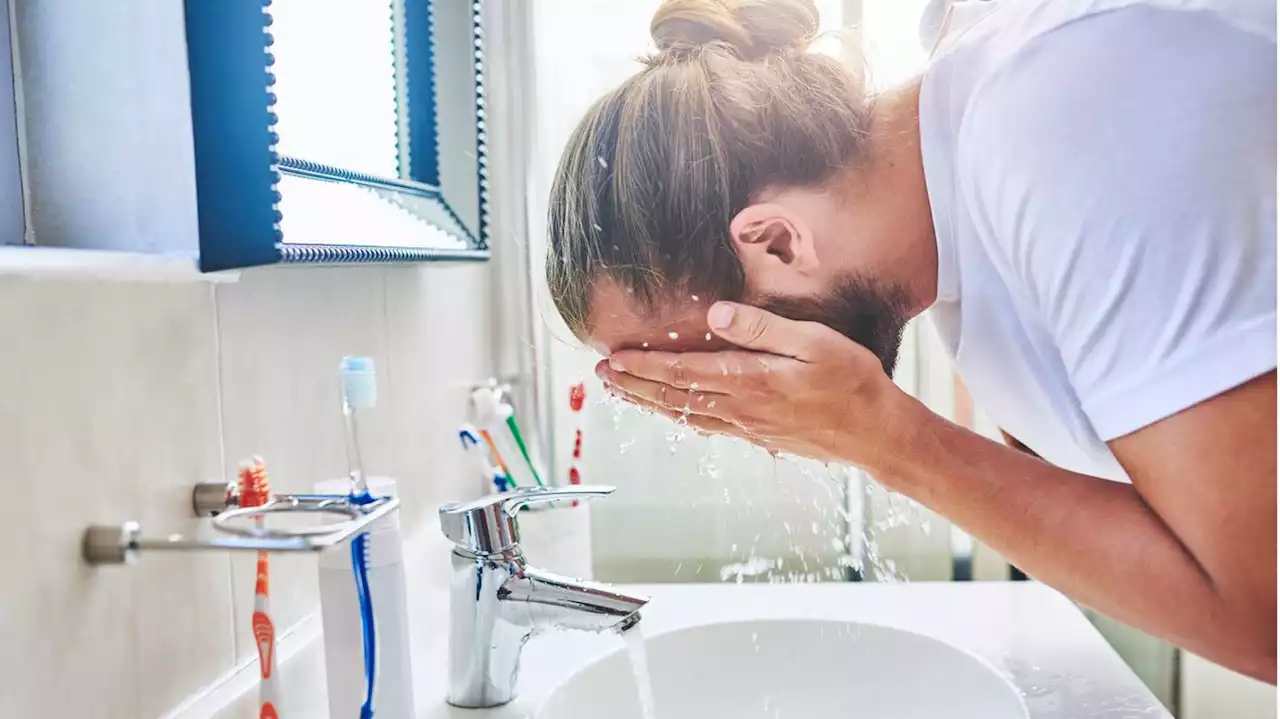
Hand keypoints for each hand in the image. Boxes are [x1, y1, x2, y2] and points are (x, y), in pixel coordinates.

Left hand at [596, 302, 924, 470]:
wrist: (876, 434)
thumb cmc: (851, 381)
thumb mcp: (814, 342)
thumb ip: (763, 329)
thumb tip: (717, 315)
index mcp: (750, 380)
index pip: (683, 372)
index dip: (644, 365)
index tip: (613, 359)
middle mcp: (741, 407)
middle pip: (674, 395)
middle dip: (634, 384)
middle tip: (601, 376)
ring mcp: (748, 425)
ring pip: (686, 413)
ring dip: (650, 402)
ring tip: (623, 393)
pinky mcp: (759, 435)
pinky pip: (707, 426)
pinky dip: (680, 417)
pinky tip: (671, 412)